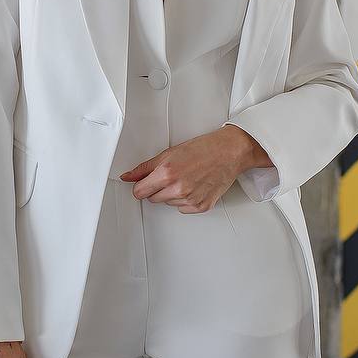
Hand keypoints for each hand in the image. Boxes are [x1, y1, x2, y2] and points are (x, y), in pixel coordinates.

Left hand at [118, 125, 267, 211]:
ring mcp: (190, 200)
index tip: (146, 182)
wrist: (229, 152)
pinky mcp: (201, 206)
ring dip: (173, 194)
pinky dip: (186, 200)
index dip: (142, 186)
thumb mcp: (169, 153)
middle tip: (172, 175)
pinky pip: (183, 208)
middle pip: (153, 199)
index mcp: (167, 174)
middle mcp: (178, 189)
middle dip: (158, 188)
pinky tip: (194, 186)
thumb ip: (145, 168)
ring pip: (168, 203)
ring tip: (186, 178)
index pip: (139, 192)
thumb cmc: (203, 149)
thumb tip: (128, 176)